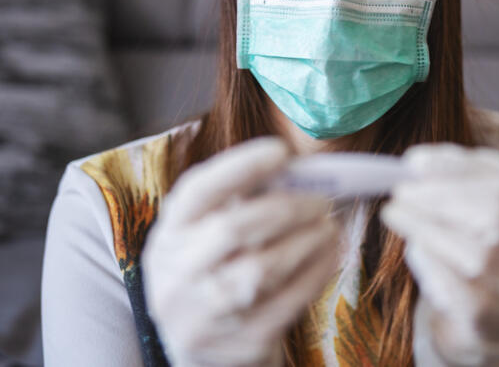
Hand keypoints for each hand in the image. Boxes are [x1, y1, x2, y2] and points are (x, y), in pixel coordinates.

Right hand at [142, 137, 340, 366]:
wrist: (200, 349)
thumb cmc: (210, 270)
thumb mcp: (200, 235)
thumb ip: (233, 201)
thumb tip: (291, 169)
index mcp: (168, 235)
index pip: (199, 191)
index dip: (241, 166)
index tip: (281, 151)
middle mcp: (178, 275)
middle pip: (235, 228)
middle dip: (287, 207)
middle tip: (320, 198)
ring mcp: (206, 314)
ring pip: (265, 269)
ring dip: (308, 240)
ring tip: (328, 224)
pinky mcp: (242, 341)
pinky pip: (289, 301)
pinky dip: (317, 270)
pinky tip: (330, 252)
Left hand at [380, 143, 498, 365]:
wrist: (495, 319)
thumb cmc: (485, 249)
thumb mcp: (487, 207)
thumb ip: (464, 178)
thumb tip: (418, 163)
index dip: (462, 168)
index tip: (416, 161)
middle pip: (497, 214)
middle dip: (440, 197)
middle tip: (400, 191)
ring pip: (475, 254)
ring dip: (425, 227)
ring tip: (396, 213)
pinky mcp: (491, 315)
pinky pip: (455, 287)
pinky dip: (428, 261)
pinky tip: (415, 247)